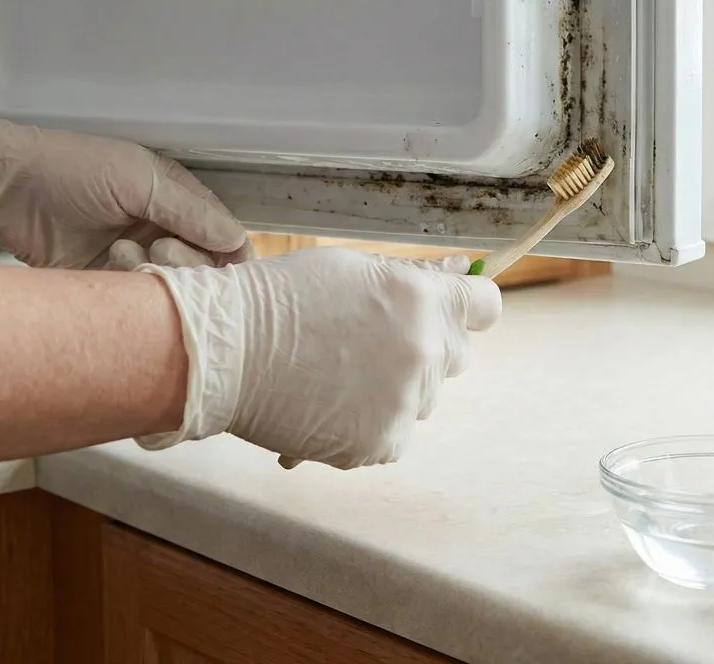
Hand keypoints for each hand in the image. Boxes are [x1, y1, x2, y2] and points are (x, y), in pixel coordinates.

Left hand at [0, 118, 250, 268]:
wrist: (9, 190)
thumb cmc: (72, 169)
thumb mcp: (141, 180)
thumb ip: (191, 211)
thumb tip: (236, 239)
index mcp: (179, 198)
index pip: (224, 233)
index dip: (231, 252)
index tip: (230, 267)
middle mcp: (164, 229)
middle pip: (204, 265)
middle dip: (190, 262)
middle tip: (162, 249)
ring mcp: (138, 255)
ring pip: (174, 284)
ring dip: (158, 273)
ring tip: (126, 253)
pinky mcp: (111, 279)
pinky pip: (140, 297)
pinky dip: (133, 285)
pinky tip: (112, 263)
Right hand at [137, 248, 501, 468]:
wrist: (227, 351)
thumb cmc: (284, 298)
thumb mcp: (356, 269)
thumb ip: (413, 281)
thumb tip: (458, 276)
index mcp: (423, 300)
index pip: (487, 306)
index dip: (470, 307)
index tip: (455, 310)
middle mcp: (425, 351)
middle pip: (457, 354)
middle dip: (427, 346)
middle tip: (374, 341)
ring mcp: (405, 402)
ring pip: (424, 396)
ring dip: (397, 387)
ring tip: (339, 373)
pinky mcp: (381, 443)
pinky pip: (395, 432)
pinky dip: (370, 423)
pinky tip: (330, 403)